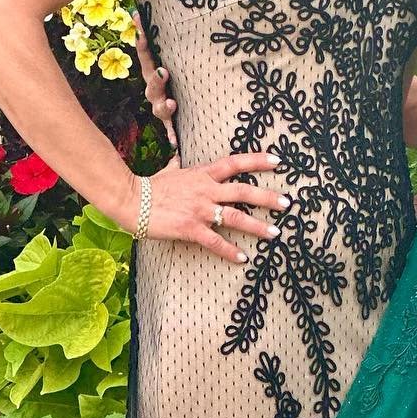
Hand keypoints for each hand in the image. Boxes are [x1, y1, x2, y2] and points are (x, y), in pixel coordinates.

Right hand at [119, 153, 288, 263]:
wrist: (129, 199)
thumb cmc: (148, 187)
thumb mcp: (168, 172)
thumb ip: (178, 167)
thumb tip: (176, 159)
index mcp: (202, 175)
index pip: (235, 163)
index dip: (257, 161)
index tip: (278, 160)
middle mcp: (206, 190)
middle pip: (244, 191)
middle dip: (268, 197)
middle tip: (287, 203)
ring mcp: (200, 209)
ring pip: (236, 216)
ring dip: (258, 226)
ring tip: (275, 233)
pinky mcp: (191, 228)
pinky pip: (216, 241)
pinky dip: (230, 251)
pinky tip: (243, 258)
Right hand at [135, 24, 177, 150]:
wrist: (181, 110)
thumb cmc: (181, 79)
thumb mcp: (177, 60)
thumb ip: (164, 42)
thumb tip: (153, 12)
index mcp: (154, 73)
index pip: (145, 54)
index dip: (141, 39)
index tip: (139, 20)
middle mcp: (154, 90)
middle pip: (151, 84)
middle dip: (156, 78)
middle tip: (164, 71)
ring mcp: (161, 106)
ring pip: (159, 107)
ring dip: (164, 105)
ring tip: (171, 104)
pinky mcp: (172, 122)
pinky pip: (171, 130)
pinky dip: (173, 136)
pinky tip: (176, 143)